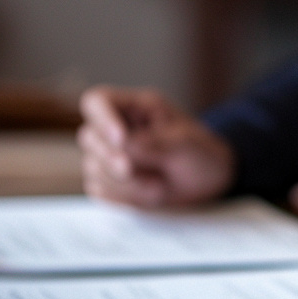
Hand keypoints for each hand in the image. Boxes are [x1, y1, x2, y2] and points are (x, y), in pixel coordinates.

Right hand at [78, 85, 233, 208]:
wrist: (208, 181)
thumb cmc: (201, 153)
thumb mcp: (187, 143)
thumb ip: (155, 142)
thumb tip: (123, 145)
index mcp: (135, 108)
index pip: (98, 101)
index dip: (102, 118)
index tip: (121, 139)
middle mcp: (116, 128)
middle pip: (89, 137)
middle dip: (112, 159)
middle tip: (132, 170)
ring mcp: (109, 156)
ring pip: (92, 168)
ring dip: (126, 183)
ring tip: (160, 186)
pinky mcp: (108, 182)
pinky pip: (99, 191)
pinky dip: (124, 198)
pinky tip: (149, 193)